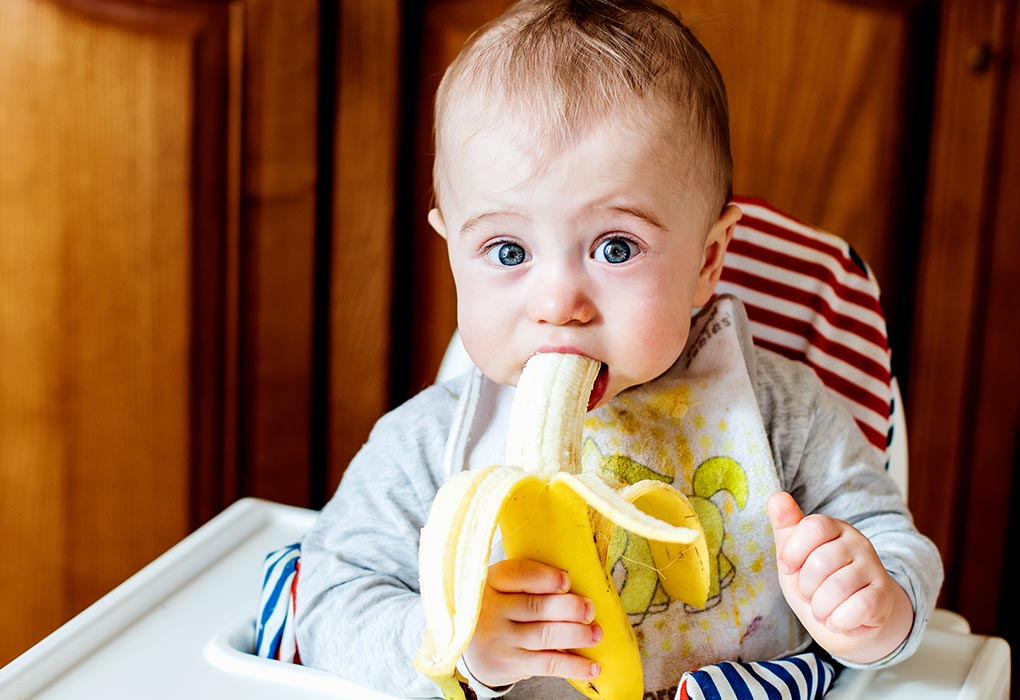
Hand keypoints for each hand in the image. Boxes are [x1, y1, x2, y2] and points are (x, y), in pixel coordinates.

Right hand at [461, 559, 602, 688]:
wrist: (471, 646)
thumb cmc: (499, 607)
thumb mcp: (502, 586)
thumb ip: (528, 581)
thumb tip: (574, 586)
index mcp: (491, 581)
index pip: (517, 575)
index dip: (544, 578)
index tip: (566, 581)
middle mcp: (492, 609)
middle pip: (535, 606)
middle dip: (568, 608)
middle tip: (589, 609)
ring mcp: (501, 639)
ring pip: (544, 635)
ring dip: (576, 635)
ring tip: (595, 634)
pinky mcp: (510, 663)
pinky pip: (547, 664)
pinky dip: (573, 666)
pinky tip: (592, 667)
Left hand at [768, 491, 912, 662]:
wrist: (847, 617)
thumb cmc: (816, 580)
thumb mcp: (794, 554)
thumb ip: (785, 526)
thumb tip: (777, 496)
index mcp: (833, 527)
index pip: (813, 527)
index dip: (793, 551)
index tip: (787, 568)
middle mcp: (858, 542)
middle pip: (821, 562)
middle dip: (805, 587)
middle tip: (810, 594)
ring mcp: (873, 568)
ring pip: (837, 588)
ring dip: (820, 608)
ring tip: (822, 609)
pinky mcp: (883, 596)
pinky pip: (857, 609)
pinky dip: (838, 621)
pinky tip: (837, 620)